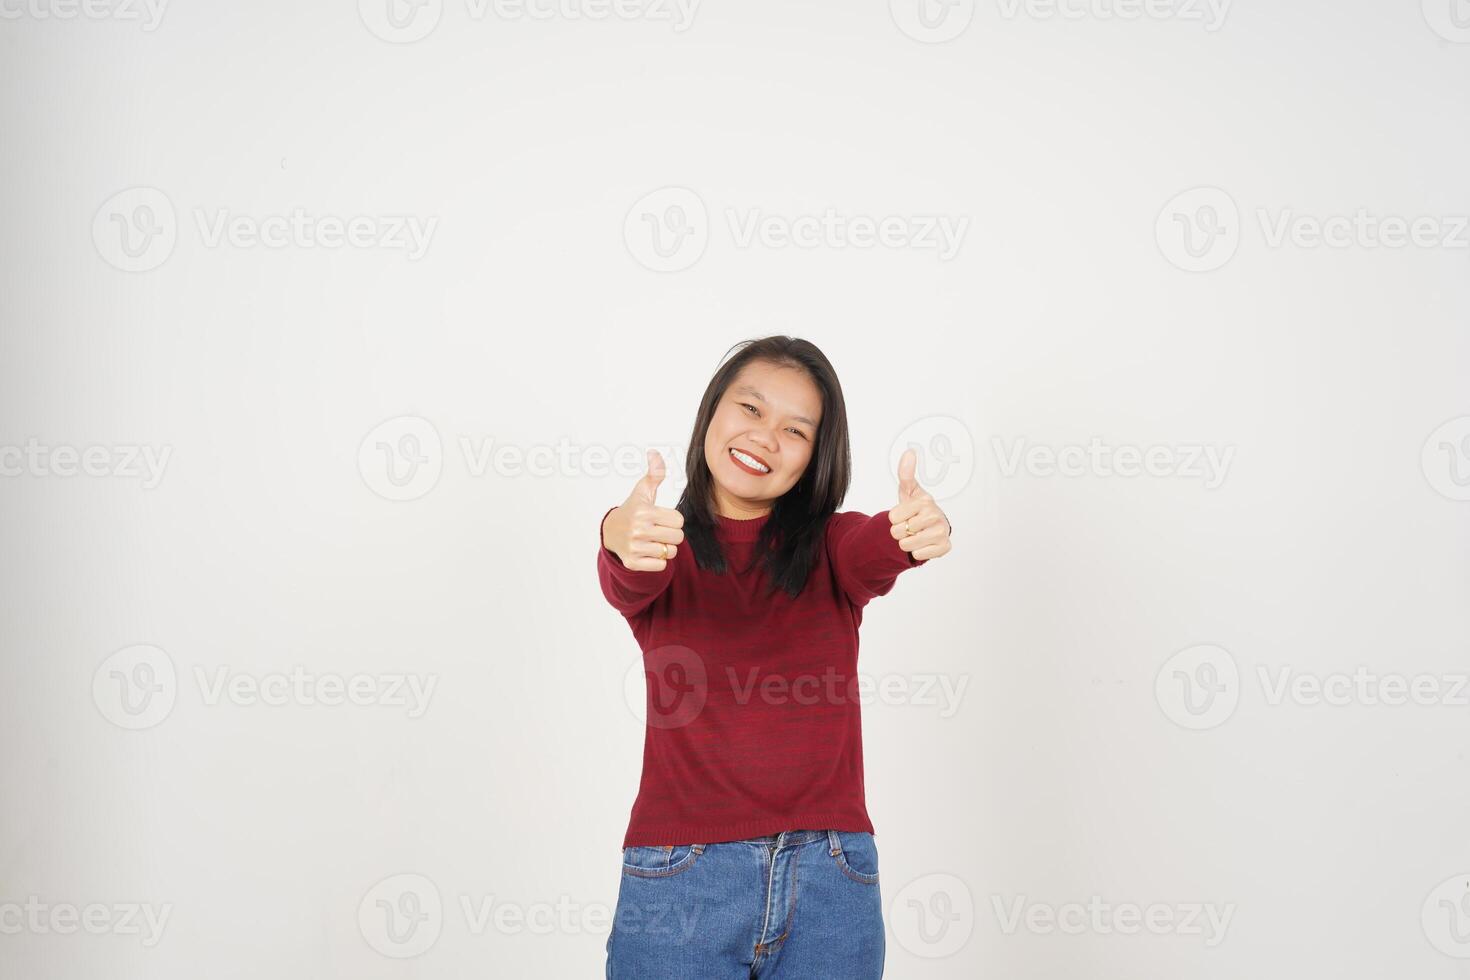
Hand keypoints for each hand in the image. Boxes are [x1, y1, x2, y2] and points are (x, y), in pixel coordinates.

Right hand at [603, 449, 685, 571]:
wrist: (610, 533)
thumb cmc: (632, 510)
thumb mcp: (642, 491)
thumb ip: (654, 473)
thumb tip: (654, 453)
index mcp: (644, 511)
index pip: (679, 520)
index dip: (673, 519)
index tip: (661, 518)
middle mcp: (638, 529)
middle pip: (678, 537)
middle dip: (671, 534)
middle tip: (658, 530)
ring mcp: (635, 547)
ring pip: (670, 552)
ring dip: (665, 548)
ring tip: (653, 541)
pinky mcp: (633, 562)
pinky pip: (661, 565)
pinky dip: (658, 561)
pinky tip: (648, 552)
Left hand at [889, 446, 951, 561]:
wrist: (932, 526)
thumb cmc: (917, 508)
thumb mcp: (908, 491)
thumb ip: (905, 473)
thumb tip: (909, 452)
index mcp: (925, 501)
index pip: (893, 517)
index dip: (894, 519)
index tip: (904, 515)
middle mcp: (935, 515)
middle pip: (898, 532)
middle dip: (899, 531)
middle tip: (909, 526)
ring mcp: (941, 531)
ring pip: (907, 545)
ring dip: (907, 543)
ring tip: (915, 535)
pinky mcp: (945, 546)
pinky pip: (919, 555)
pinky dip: (917, 552)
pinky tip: (923, 543)